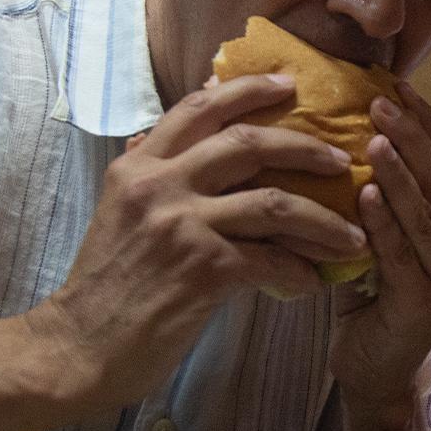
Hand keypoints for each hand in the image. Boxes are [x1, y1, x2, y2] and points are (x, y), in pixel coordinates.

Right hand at [34, 74, 369, 402]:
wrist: (79, 346)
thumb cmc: (104, 286)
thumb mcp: (115, 211)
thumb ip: (145, 172)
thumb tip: (157, 134)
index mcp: (139, 165)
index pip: (198, 107)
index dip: (247, 89)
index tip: (288, 84)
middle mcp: (159, 184)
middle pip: (247, 143)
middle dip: (304, 145)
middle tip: (340, 157)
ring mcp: (182, 223)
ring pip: (274, 202)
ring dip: (322, 218)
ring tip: (351, 234)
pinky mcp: (203, 268)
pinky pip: (271, 259)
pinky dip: (299, 271)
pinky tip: (311, 282)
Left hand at [330, 82, 430, 406]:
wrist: (375, 375)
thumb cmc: (370, 302)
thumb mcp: (379, 241)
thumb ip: (375, 197)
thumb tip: (339, 134)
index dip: (428, 121)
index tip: (398, 84)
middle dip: (413, 134)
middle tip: (381, 100)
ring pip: (427, 211)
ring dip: (400, 170)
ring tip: (375, 135)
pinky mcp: (427, 303)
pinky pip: (402, 252)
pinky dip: (383, 220)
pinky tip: (364, 191)